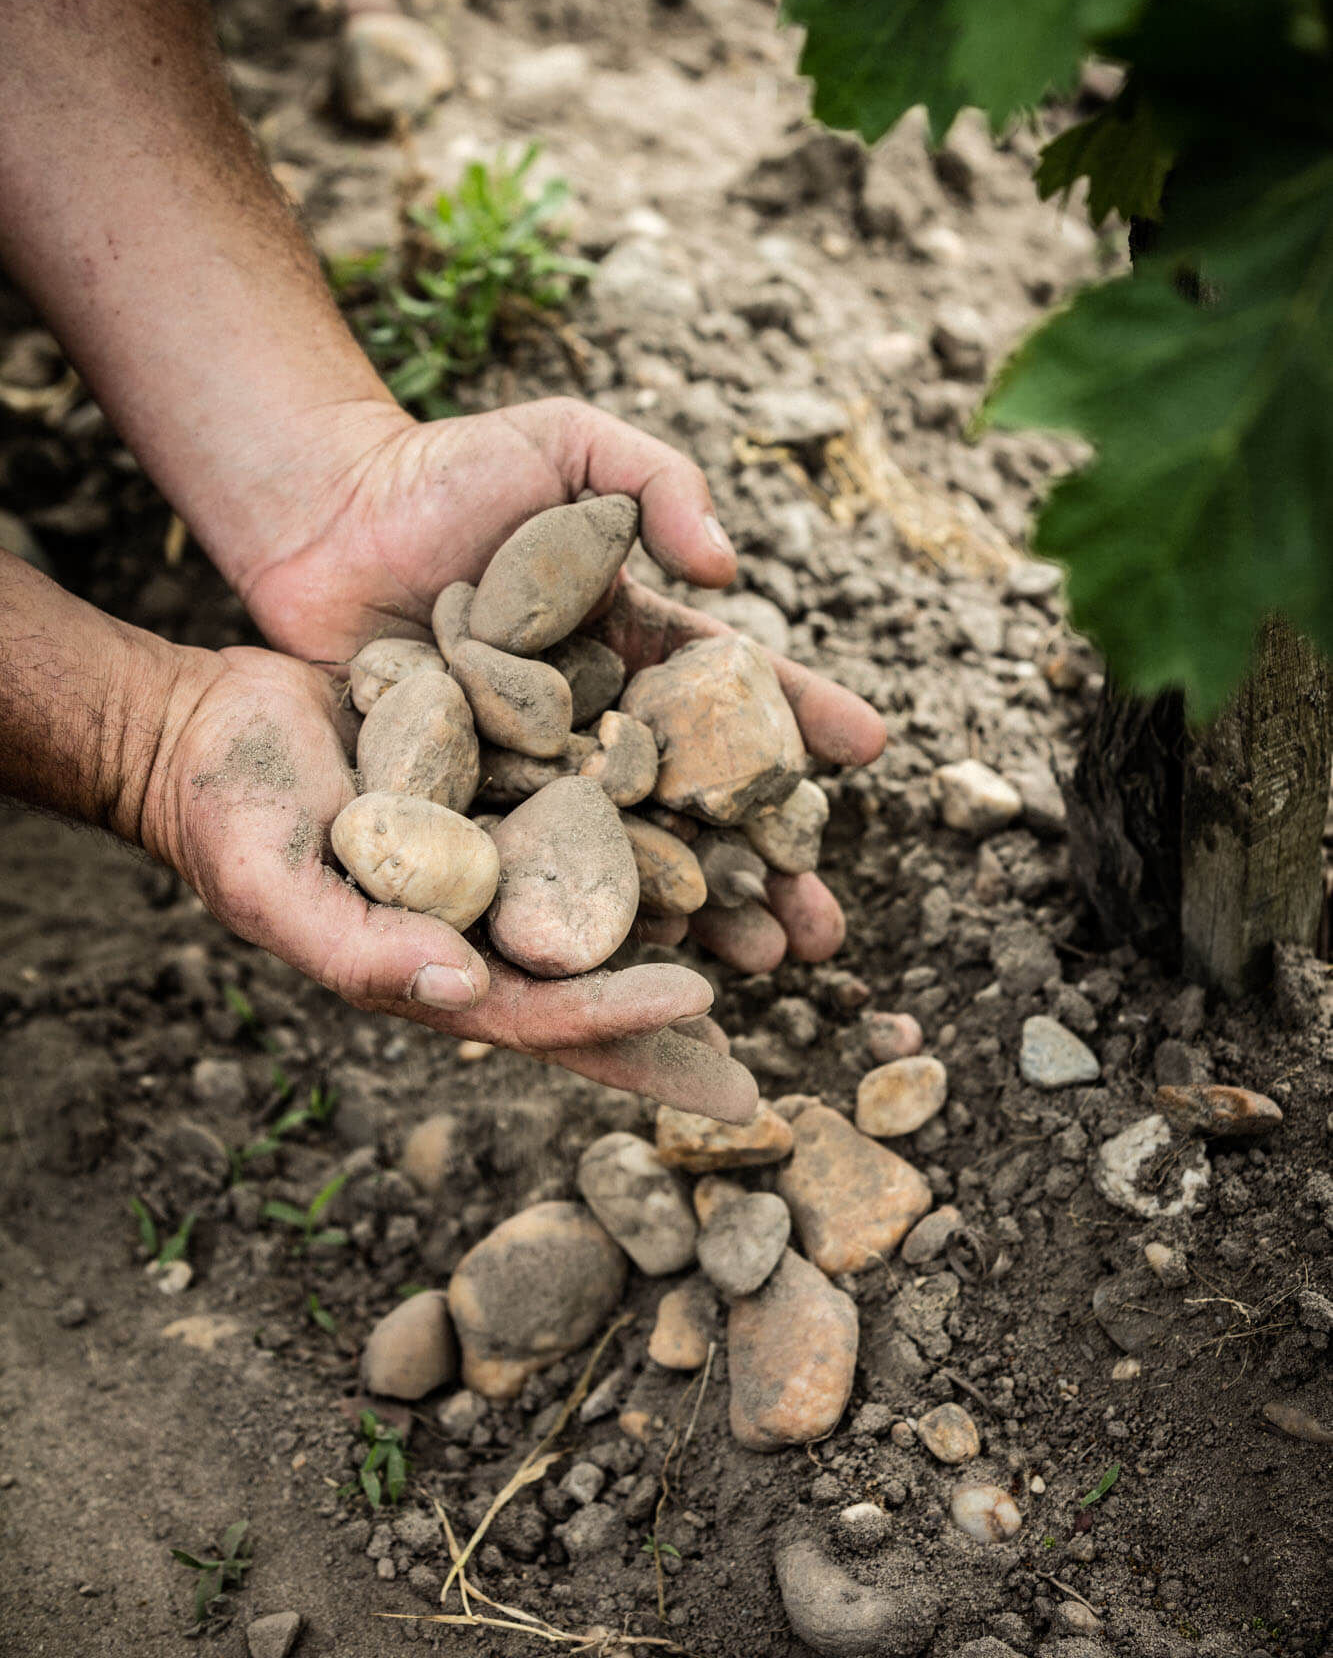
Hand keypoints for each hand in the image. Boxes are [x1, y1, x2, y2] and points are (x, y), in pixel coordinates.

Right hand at [141, 642, 760, 1120]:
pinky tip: (718, 803)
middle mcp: (481, 921)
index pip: (544, 1013)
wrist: (202, 723)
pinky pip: (591, 801)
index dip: (621, 1020)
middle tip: (763, 1058)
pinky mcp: (504, 774)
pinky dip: (653, 810)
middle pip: (597, 978)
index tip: (705, 1007)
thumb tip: (467, 995)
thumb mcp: (277, 891)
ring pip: (612, 893)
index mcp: (434, 969)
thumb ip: (363, 951)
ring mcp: (498, 850)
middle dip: (677, 1018)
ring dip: (693, 909)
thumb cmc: (226, 820)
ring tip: (777, 923)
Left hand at [240, 398, 886, 974]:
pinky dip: (585, 908)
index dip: (800, 719)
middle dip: (767, 860)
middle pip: (697, 795)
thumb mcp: (570, 445)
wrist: (324, 512)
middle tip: (825, 922)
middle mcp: (595, 713)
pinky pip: (534, 858)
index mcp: (633, 639)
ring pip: (629, 846)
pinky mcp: (466, 798)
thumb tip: (728, 572)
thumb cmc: (448, 470)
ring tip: (760, 963)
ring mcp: (532, 763)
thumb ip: (658, 483)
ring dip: (698, 909)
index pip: (733, 687)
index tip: (871, 751)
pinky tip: (642, 959)